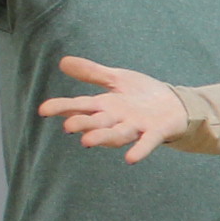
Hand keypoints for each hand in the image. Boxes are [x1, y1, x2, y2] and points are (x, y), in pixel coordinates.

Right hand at [38, 56, 189, 163]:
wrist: (177, 105)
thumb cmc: (142, 95)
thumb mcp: (117, 79)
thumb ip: (92, 73)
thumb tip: (63, 62)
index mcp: (105, 106)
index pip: (79, 106)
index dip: (62, 108)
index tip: (43, 110)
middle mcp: (117, 119)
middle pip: (96, 122)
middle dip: (83, 124)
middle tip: (68, 127)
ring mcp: (136, 127)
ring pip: (117, 134)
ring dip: (103, 138)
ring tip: (87, 141)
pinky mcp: (156, 132)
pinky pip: (146, 142)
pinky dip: (139, 150)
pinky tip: (130, 158)